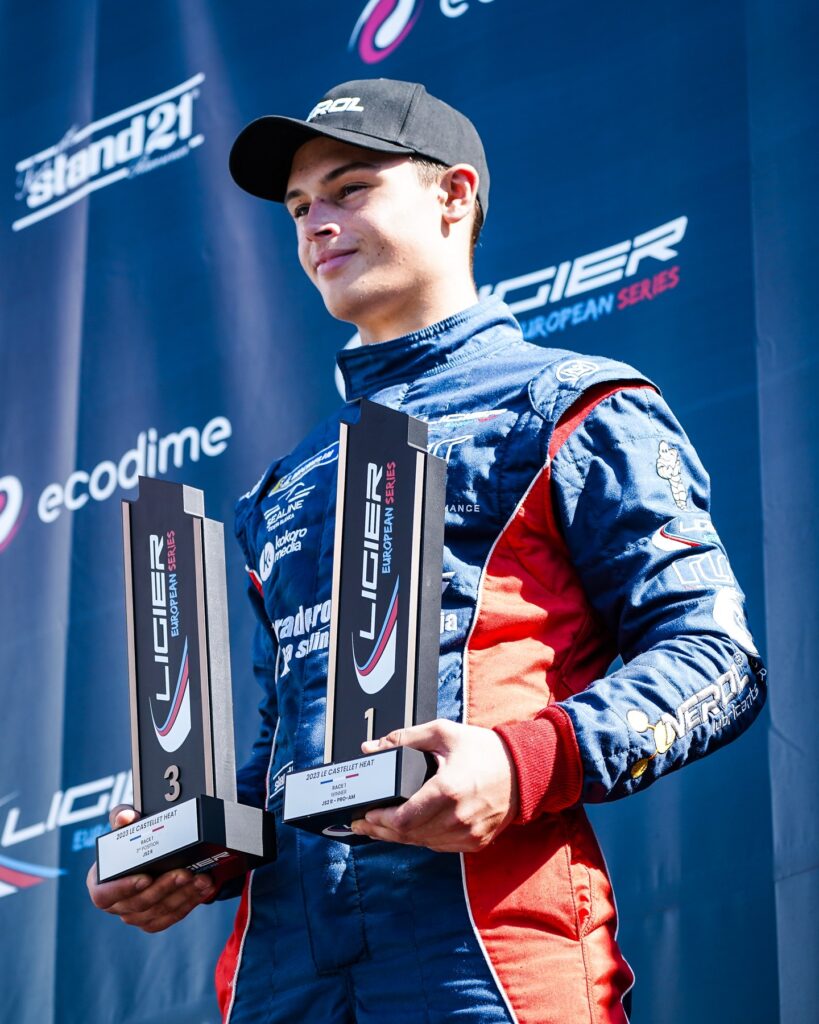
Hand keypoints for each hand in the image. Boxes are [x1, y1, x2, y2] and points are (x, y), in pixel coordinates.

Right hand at [86, 805, 214, 932]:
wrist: (150, 851)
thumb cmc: (132, 838)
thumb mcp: (125, 823)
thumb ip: (122, 816)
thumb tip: (126, 817)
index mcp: (100, 882)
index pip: (104, 895)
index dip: (123, 889)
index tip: (145, 878)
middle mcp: (116, 903)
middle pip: (138, 903)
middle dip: (165, 887)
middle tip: (185, 872)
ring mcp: (135, 914)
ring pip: (158, 911)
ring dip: (183, 895)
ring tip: (201, 878)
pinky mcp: (153, 919)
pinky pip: (171, 916)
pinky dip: (190, 902)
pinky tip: (204, 888)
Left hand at [350, 719, 518, 851]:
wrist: (524, 770)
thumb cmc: (486, 751)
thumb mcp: (443, 734)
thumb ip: (405, 739)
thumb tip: (373, 748)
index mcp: (448, 789)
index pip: (404, 819)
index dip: (379, 820)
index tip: (365, 813)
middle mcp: (458, 817)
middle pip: (408, 835)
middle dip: (381, 830)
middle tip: (363, 823)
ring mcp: (468, 833)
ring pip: (422, 843)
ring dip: (399, 837)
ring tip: (381, 827)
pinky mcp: (475, 842)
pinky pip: (439, 846)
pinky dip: (422, 839)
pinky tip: (410, 830)